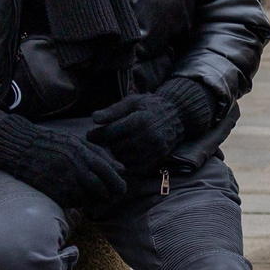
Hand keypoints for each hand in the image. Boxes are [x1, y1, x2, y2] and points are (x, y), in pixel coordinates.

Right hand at [0, 112, 126, 206]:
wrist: (20, 146)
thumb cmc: (52, 142)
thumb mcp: (77, 142)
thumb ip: (100, 155)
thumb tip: (122, 168)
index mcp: (82, 152)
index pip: (107, 172)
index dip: (117, 183)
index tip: (121, 189)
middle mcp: (73, 167)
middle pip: (100, 188)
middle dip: (108, 195)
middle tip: (110, 197)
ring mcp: (62, 180)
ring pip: (86, 198)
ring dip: (94, 201)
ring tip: (95, 198)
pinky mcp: (51, 191)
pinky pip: (71, 202)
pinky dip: (78, 203)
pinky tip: (78, 198)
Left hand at [88, 79, 216, 171]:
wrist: (178, 115)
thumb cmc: (151, 106)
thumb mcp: (132, 101)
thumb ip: (113, 110)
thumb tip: (94, 118)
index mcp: (140, 120)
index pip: (110, 132)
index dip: (96, 135)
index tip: (91, 134)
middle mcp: (148, 136)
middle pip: (115, 147)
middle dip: (106, 144)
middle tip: (102, 141)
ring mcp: (153, 149)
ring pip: (124, 159)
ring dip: (116, 154)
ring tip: (113, 147)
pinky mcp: (157, 158)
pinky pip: (135, 168)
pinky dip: (126, 164)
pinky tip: (123, 155)